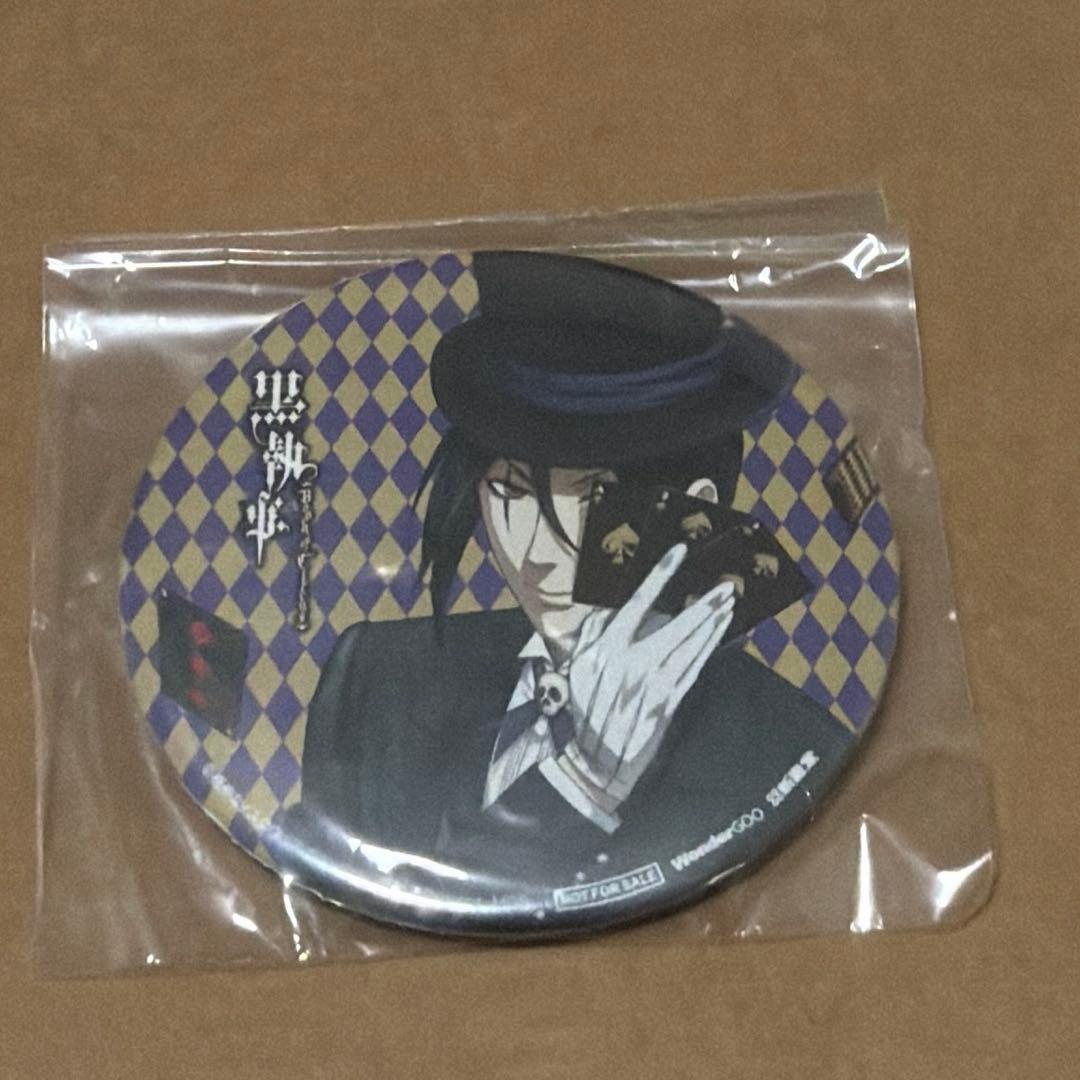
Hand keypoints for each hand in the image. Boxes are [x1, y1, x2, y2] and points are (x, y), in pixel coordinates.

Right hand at [563, 544, 735, 806]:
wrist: (589, 760)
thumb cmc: (576, 710)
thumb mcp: (573, 667)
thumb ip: (591, 635)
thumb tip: (608, 610)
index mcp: (608, 648)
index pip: (638, 602)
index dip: (660, 575)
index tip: (679, 554)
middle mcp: (635, 663)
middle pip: (678, 626)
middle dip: (704, 605)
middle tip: (726, 587)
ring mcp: (655, 684)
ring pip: (692, 647)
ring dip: (712, 625)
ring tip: (728, 605)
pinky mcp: (668, 703)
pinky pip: (694, 669)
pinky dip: (708, 649)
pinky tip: (718, 635)